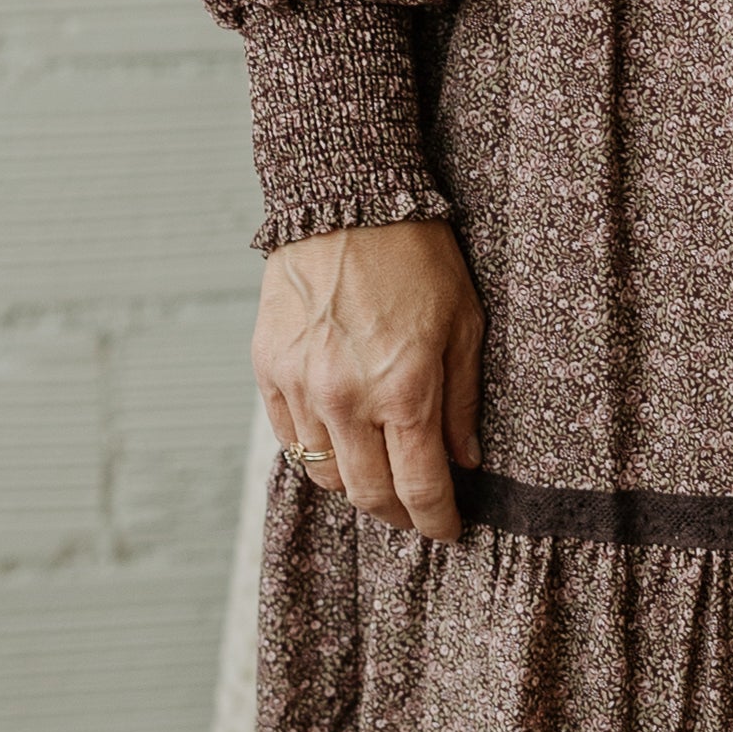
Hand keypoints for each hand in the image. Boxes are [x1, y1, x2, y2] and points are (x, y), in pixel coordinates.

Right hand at [254, 219, 484, 546]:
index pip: (419, 487)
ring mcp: (301, 387)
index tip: (448, 529)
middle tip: (416, 511)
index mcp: (405, 389)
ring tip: (379, 477)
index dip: (437, 520)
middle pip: (369, 494)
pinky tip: (341, 442)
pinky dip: (316, 451)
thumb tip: (464, 463)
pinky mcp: (268, 370)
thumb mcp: (464, 325)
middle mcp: (347, 398)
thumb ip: (462, 402)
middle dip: (398, 513)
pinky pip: (289, 437)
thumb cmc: (417, 257)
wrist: (346, 201)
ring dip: (356, 487)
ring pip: (325, 474)